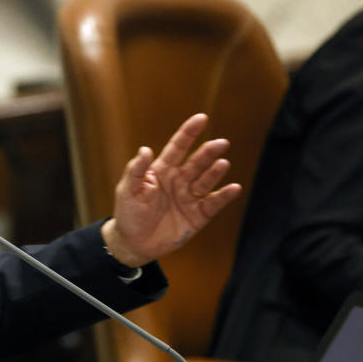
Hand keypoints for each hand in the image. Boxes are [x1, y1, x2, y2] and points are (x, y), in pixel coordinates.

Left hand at [103, 113, 241, 266]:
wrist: (134, 243)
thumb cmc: (128, 213)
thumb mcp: (128, 190)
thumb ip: (137, 170)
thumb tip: (145, 149)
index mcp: (162, 171)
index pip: (178, 147)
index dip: (189, 133)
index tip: (201, 118)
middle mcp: (179, 180)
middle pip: (196, 162)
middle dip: (208, 152)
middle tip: (221, 143)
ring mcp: (190, 197)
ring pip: (206, 180)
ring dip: (215, 172)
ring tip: (222, 163)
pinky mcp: (198, 215)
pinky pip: (213, 203)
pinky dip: (224, 196)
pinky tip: (234, 188)